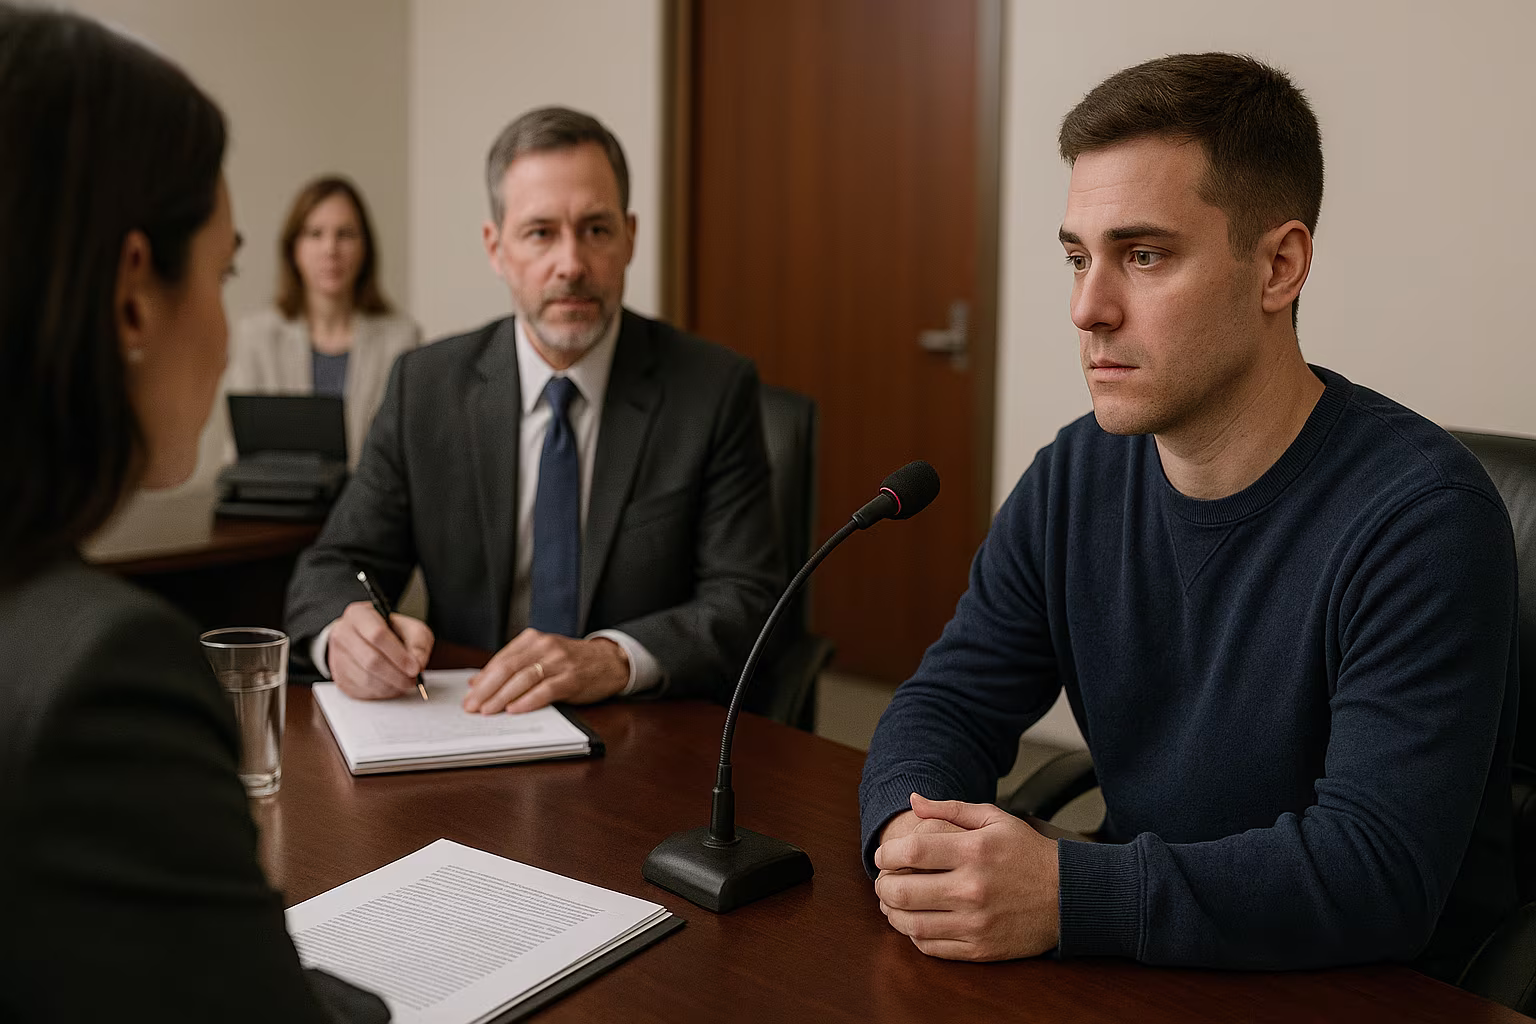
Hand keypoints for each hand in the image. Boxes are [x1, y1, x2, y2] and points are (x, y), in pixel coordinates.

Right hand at [327, 601, 434, 700]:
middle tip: (413, 680)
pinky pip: (362, 691)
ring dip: (391, 686)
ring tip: (405, 682)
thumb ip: (418, 642)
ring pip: (366, 679)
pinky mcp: (340, 678)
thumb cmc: (389, 631)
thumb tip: (418, 664)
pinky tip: (392, 685)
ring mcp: (337, 657)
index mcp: (359, 615)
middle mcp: (343, 634)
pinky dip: (382, 693)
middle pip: (371, 660)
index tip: (414, 667)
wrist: (366, 638)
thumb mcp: (409, 627)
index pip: (377, 635)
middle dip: (397, 674)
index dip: (398, 655)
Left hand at [462, 629, 628, 713]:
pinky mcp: (572, 677)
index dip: (482, 679)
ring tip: (487, 711)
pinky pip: (546, 689)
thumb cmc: (572, 662)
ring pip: (524, 678)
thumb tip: (476, 682)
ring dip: (502, 697)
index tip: (469, 696)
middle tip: (471, 706)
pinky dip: (528, 700)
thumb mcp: (541, 657)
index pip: (501, 660)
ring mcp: (559, 661)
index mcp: (533, 640)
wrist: (610, 661)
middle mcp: (544, 646)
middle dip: (486, 689)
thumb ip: (512, 666)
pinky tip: (514, 710)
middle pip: (508, 668)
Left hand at [873, 793, 1059, 960]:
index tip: (883, 856)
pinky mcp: (980, 949)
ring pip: (913, 924)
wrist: (1067, 895)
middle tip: (882, 881)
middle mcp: (972, 888)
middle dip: (883, 886)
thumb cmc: (1027, 853)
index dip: (887, 854)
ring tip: (892, 904)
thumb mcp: (994, 819)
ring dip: (892, 914)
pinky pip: (932, 947)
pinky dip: (914, 935)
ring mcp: (976, 922)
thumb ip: (950, 809)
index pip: (911, 851)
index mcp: (974, 851)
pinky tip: (915, 922)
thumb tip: (913, 801)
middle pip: (904, 891)